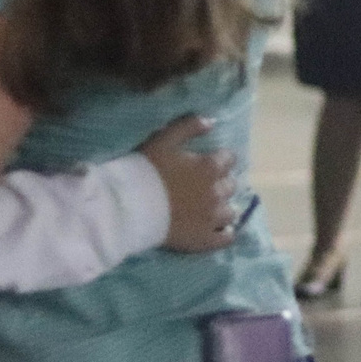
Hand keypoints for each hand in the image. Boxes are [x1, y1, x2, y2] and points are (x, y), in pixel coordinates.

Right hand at [141, 115, 239, 251]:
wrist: (129, 206)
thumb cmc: (146, 170)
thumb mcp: (165, 139)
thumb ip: (190, 127)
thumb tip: (212, 121)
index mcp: (210, 168)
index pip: (229, 159)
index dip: (220, 160)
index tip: (211, 162)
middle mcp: (217, 193)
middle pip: (231, 186)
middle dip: (221, 183)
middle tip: (205, 186)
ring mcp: (213, 218)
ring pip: (231, 212)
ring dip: (223, 208)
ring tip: (210, 209)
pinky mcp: (204, 239)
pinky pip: (226, 238)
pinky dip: (225, 233)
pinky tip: (219, 231)